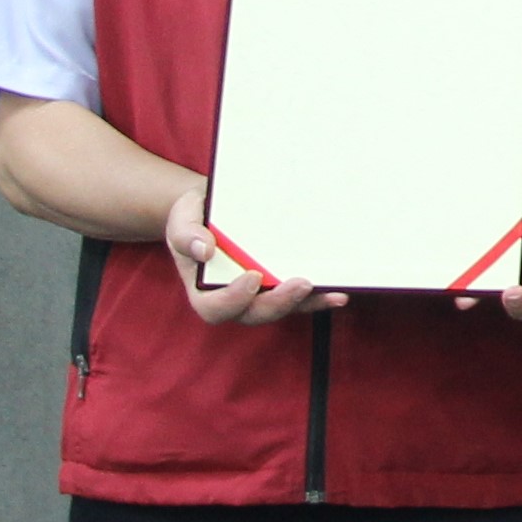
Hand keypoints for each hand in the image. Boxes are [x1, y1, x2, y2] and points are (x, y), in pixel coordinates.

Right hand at [163, 178, 332, 326]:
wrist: (214, 208)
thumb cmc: (196, 216)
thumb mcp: (183, 218)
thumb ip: (186, 234)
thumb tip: (203, 250)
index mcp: (203, 290)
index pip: (215, 308)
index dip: (234, 299)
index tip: (252, 277)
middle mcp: (233, 298)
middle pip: (255, 313)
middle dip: (279, 303)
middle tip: (301, 284)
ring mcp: (259, 294)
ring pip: (282, 308)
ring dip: (307, 303)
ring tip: (332, 292)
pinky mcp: (279, 285)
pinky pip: (299, 298)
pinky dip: (318, 297)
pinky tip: (338, 292)